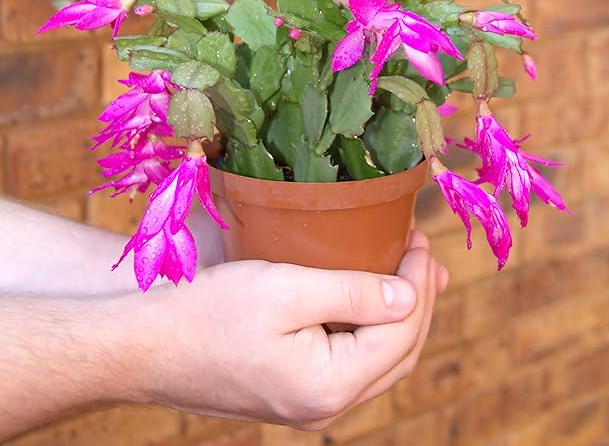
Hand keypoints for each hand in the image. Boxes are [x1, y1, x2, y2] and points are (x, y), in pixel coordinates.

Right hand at [124, 230, 446, 429]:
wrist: (146, 348)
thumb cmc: (210, 311)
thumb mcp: (287, 289)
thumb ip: (353, 294)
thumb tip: (408, 296)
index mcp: (330, 386)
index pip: (400, 332)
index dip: (419, 283)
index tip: (419, 238)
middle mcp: (325, 407)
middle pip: (398, 355)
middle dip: (420, 302)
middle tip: (426, 254)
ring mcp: (307, 404)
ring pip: (377, 363)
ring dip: (400, 318)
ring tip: (415, 278)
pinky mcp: (290, 391)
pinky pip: (350, 364)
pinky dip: (370, 330)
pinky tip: (368, 302)